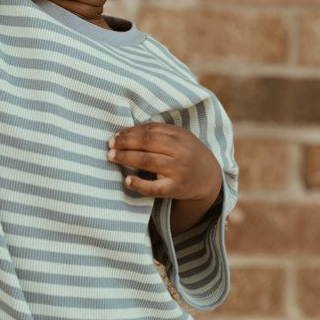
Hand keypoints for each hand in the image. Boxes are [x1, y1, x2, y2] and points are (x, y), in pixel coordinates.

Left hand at [107, 122, 222, 201]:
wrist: (209, 177)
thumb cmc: (186, 153)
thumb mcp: (178, 138)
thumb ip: (156, 133)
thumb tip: (124, 132)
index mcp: (179, 136)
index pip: (151, 131)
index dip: (130, 133)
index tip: (115, 136)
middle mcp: (180, 152)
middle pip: (148, 143)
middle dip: (126, 143)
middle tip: (110, 145)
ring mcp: (178, 171)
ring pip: (149, 162)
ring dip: (127, 158)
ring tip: (112, 156)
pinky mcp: (176, 189)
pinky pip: (155, 188)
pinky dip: (140, 184)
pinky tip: (127, 181)